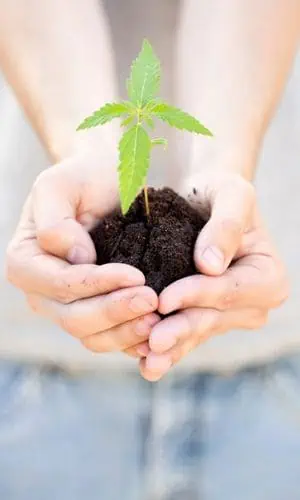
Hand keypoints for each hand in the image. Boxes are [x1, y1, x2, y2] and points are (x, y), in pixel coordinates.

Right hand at [6, 152, 158, 353]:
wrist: (107, 185)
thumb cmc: (83, 179)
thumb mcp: (60, 184)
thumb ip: (56, 220)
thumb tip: (76, 258)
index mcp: (27, 263)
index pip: (61, 284)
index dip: (97, 284)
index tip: (137, 275)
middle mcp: (42, 293)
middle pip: (75, 318)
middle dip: (115, 311)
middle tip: (153, 301)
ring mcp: (67, 308)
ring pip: (92, 337)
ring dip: (126, 332)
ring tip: (158, 318)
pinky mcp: (94, 316)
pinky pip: (109, 339)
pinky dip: (132, 341)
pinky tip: (157, 331)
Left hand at [136, 171, 288, 380]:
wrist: (204, 201)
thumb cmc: (220, 192)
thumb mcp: (231, 196)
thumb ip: (226, 226)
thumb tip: (210, 266)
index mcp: (268, 278)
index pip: (229, 289)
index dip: (197, 295)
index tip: (164, 299)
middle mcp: (254, 304)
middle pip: (213, 317)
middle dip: (181, 329)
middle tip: (153, 342)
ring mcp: (230, 316)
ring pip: (198, 332)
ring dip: (173, 347)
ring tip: (148, 363)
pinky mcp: (207, 319)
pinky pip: (188, 336)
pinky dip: (169, 349)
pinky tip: (146, 364)